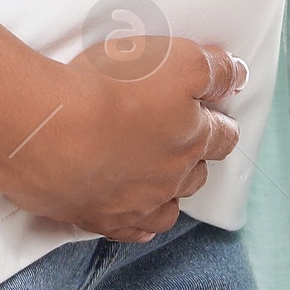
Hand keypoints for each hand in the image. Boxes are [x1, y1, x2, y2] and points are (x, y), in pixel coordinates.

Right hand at [0, 35, 245, 242]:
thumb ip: (212, 68)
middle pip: (196, 172)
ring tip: (159, 176)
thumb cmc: (112, 90)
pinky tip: (132, 213)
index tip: (218, 114)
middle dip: (194, 156)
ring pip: (167, 207)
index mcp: (191, 139)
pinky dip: (135, 222)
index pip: (222, 136)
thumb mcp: (175, 59)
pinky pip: (129, 229)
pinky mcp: (98, 217)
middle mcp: (171, 178)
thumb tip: (238, 74)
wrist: (52, 133)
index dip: (221, 123)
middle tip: (181, 138)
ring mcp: (136, 204)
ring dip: (168, 192)